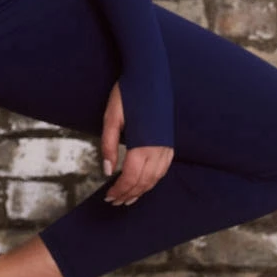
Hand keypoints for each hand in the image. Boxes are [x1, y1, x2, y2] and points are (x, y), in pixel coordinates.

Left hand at [100, 81, 173, 205]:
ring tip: (129, 197)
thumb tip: (106, 170)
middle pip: (144, 181)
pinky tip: (145, 182)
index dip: (120, 190)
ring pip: (156, 178)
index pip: (130, 177)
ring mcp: (166, 146)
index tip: (109, 197)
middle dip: (129, 194)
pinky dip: (153, 180)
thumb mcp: (111, 118)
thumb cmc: (127, 95)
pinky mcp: (169, 142)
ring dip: (142, 190)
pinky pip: (164, 169)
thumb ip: (108, 145)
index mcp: (142, 145)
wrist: (149, 75)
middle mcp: (158, 149)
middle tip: (115, 201)